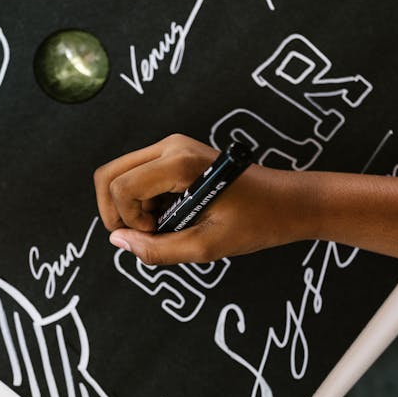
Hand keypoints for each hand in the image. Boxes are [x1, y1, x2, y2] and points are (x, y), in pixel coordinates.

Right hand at [93, 134, 306, 264]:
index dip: (129, 220)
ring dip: (129, 207)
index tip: (157, 234)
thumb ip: (158, 249)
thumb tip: (118, 243)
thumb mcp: (207, 246)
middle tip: (145, 234)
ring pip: (119, 174)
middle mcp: (170, 146)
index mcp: (180, 163)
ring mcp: (172, 147)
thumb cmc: (257, 222)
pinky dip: (141, 202)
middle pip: (109, 175)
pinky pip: (137, 175)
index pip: (121, 187)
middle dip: (116, 212)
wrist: (288, 202)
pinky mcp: (175, 154)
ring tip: (162, 225)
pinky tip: (170, 216)